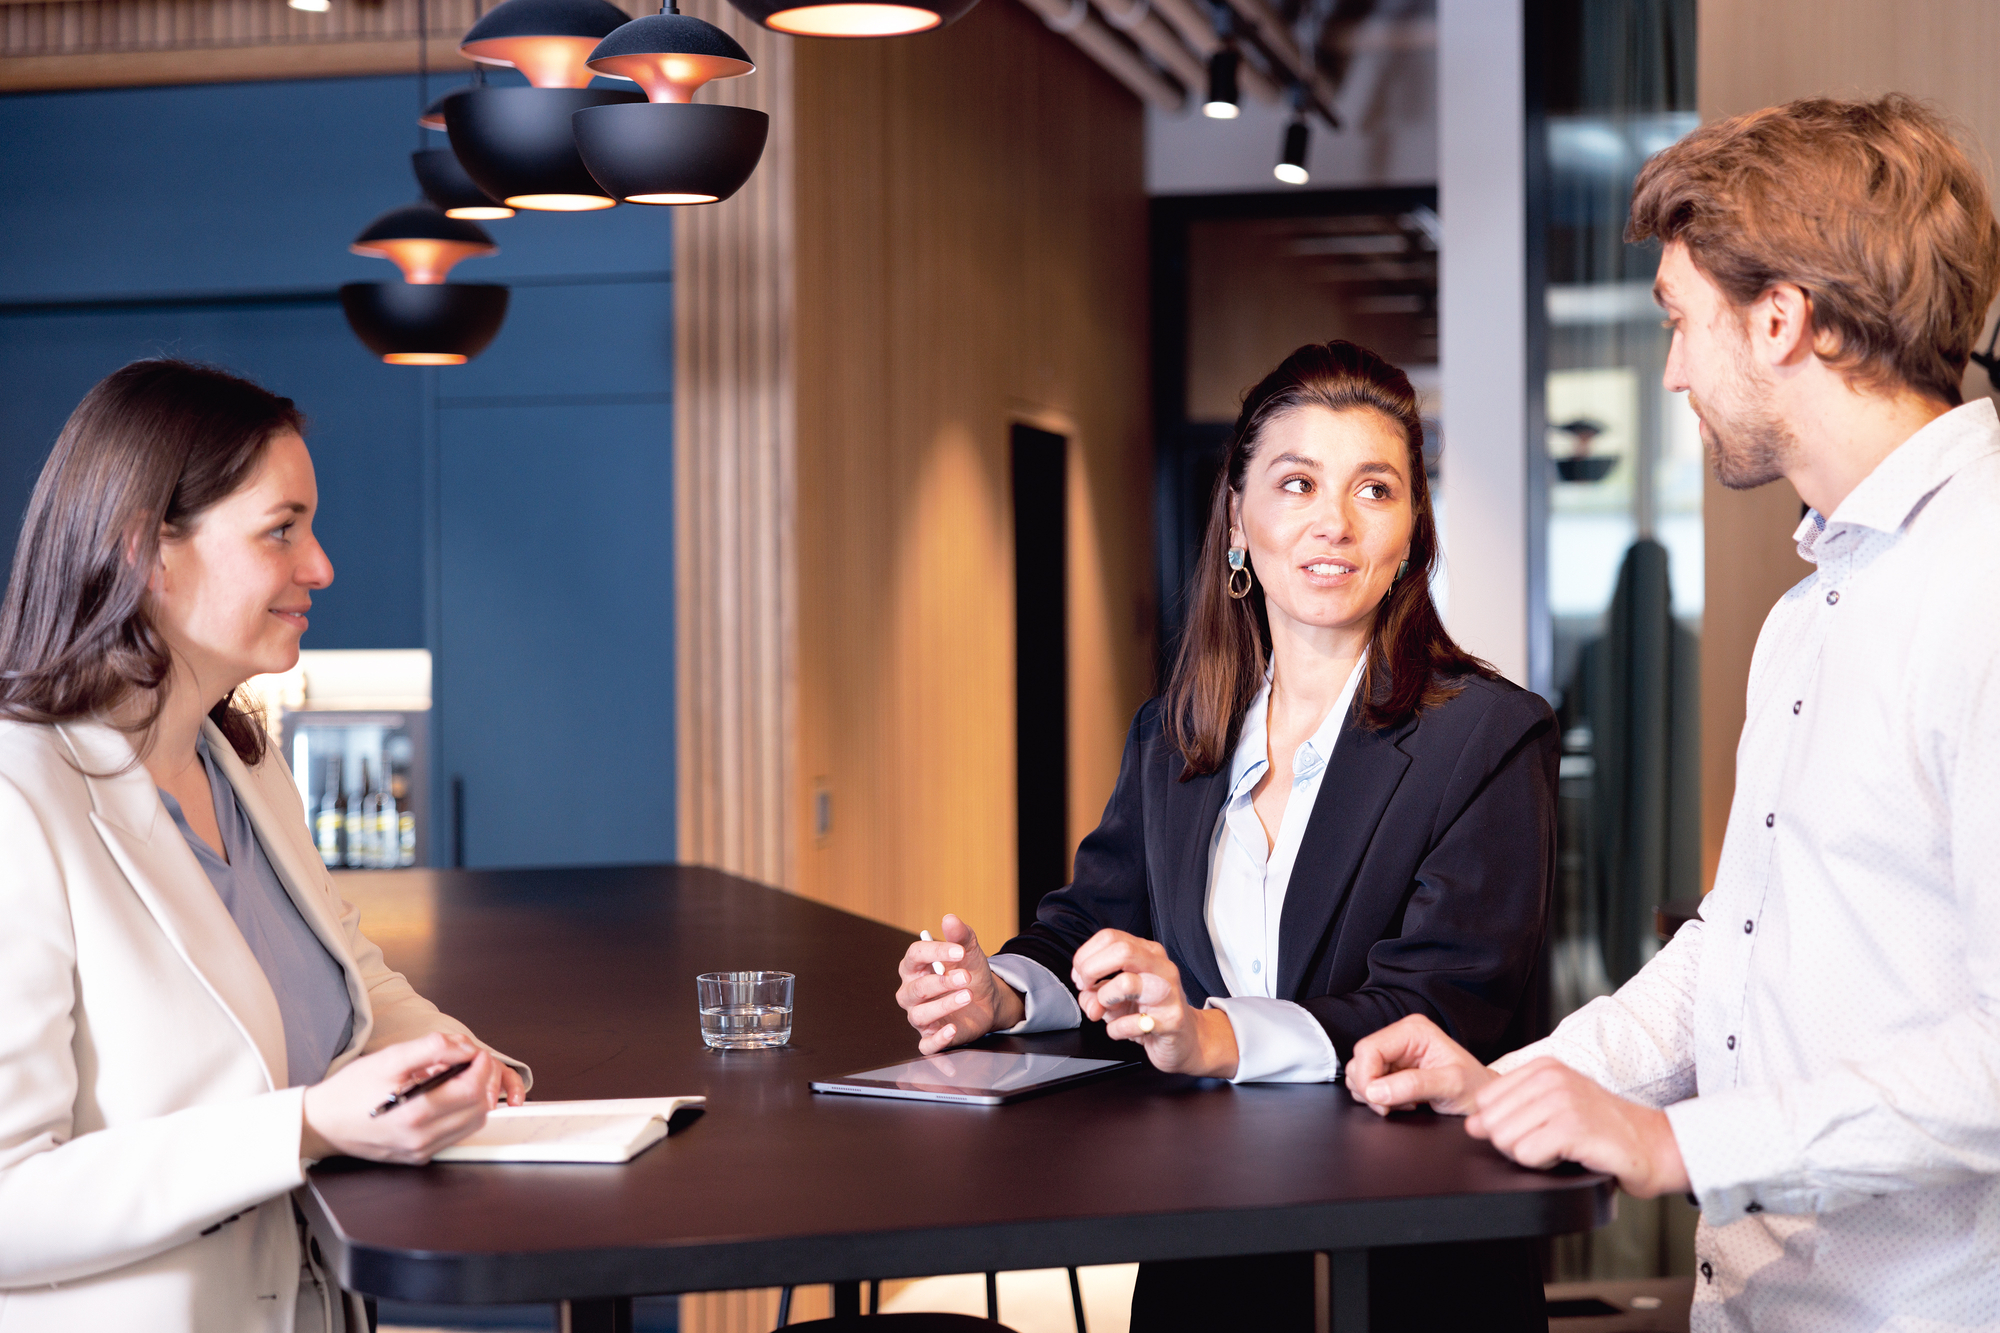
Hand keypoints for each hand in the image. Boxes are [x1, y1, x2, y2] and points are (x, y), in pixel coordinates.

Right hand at [301, 1033, 509, 1164]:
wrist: (322, 1124)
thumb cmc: (350, 1091)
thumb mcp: (388, 1059)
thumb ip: (431, 1048)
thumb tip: (464, 1046)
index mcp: (415, 1113)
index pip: (472, 1090)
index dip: (482, 1067)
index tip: (476, 1052)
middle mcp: (422, 1138)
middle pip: (479, 1109)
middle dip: (484, 1081)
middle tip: (472, 1063)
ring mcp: (421, 1151)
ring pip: (472, 1124)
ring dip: (476, 1099)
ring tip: (460, 1078)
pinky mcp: (418, 1156)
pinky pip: (455, 1135)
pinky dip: (462, 1114)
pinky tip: (447, 1097)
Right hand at [896, 914, 1024, 1054]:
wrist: (987, 999)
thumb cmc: (970, 973)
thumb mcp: (969, 952)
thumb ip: (960, 935)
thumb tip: (949, 919)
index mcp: (915, 967)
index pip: (914, 956)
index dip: (934, 952)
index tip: (958, 951)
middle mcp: (912, 992)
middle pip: (916, 989)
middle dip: (941, 982)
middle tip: (966, 976)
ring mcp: (920, 1016)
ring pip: (920, 1015)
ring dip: (944, 1006)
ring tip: (967, 995)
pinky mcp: (931, 1036)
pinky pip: (926, 1043)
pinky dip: (937, 1039)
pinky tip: (952, 1029)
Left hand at [1071, 930, 1237, 1077]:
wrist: (1186, 1039)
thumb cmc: (1150, 1011)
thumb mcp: (1117, 996)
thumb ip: (1094, 991)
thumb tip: (1085, 996)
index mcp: (1147, 953)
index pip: (1109, 937)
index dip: (1085, 956)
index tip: (1081, 976)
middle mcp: (1160, 967)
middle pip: (1120, 951)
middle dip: (1091, 970)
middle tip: (1088, 988)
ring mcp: (1168, 993)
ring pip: (1126, 983)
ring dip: (1104, 999)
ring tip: (1108, 1010)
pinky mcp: (1171, 1020)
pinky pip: (1131, 1023)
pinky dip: (1116, 1029)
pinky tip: (1123, 1029)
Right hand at [1345, 1013, 1495, 1115]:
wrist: (1484, 1100)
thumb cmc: (1475, 1088)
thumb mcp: (1451, 1086)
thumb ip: (1414, 1086)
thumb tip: (1376, 1091)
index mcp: (1414, 1031)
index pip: (1368, 1048)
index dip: (1366, 1077)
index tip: (1378, 1101)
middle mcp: (1400, 1037)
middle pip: (1360, 1061)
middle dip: (1370, 1089)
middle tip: (1392, 1106)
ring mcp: (1395, 1053)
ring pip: (1360, 1073)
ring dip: (1374, 1096)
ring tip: (1403, 1104)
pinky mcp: (1391, 1069)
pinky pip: (1368, 1084)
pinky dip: (1378, 1099)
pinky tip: (1400, 1102)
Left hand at [1466, 1057, 1688, 1197]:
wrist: (1658, 1146)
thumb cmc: (1607, 1131)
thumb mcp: (1555, 1110)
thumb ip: (1512, 1113)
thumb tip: (1472, 1125)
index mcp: (1542, 1067)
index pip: (1485, 1102)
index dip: (1506, 1126)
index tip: (1539, 1130)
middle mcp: (1550, 1077)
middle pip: (1492, 1124)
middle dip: (1516, 1145)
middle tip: (1553, 1144)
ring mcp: (1562, 1099)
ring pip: (1505, 1140)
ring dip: (1532, 1156)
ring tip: (1564, 1148)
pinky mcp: (1572, 1127)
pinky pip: (1527, 1155)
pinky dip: (1545, 1165)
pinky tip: (1572, 1156)